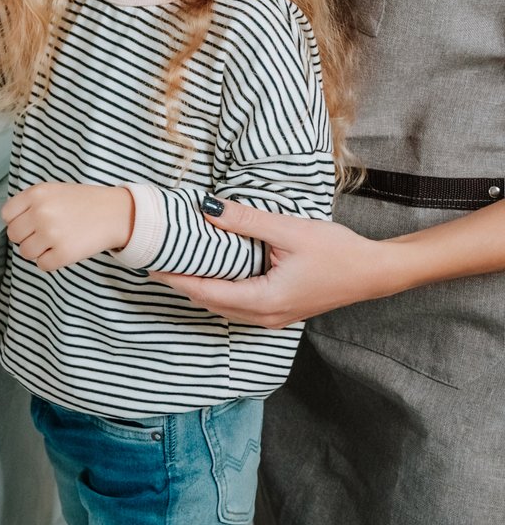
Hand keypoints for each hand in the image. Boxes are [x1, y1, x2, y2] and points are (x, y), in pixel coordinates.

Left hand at [0, 183, 133, 271]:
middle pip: (14, 235)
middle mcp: (40, 213)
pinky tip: (62, 251)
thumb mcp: (53, 191)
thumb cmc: (82, 202)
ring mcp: (51, 234)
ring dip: (37, 251)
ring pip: (25, 252)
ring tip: (53, 242)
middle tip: (42, 235)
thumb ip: (30, 203)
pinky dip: (50, 262)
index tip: (29, 223)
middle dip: (26, 237)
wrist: (114, 213)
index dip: (17, 221)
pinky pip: (42, 265)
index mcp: (36, 194)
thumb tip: (11, 224)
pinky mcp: (63, 254)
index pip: (7, 215)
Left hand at [149, 198, 398, 327]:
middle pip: (210, 303)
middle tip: (152, 262)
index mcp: (265, 300)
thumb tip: (206, 209)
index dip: (176, 279)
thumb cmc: (336, 251)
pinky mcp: (279, 310)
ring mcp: (273, 316)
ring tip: (173, 265)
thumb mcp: (288, 230)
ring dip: (197, 288)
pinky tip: (208, 271)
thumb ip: (245, 221)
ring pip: (223, 307)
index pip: (206, 292)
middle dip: (180, 284)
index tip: (149, 265)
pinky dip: (217, 291)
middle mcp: (265, 315)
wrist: (374, 272)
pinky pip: (238, 304)